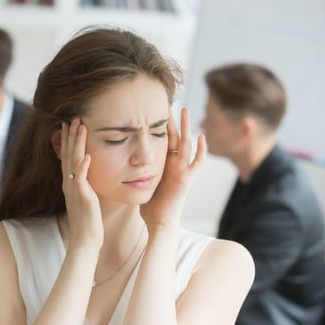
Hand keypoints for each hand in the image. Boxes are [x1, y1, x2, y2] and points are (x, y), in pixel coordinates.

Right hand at [60, 118, 102, 249]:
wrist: (84, 242)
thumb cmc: (88, 224)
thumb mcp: (86, 201)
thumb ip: (85, 188)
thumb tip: (89, 179)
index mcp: (70, 184)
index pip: (67, 158)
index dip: (68, 141)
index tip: (70, 125)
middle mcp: (69, 184)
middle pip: (67, 155)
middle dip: (70, 136)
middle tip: (73, 118)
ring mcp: (74, 190)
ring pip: (73, 162)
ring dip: (76, 144)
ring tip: (79, 127)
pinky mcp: (82, 197)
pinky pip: (81, 178)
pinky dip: (83, 166)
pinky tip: (86, 155)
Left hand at [140, 108, 205, 227]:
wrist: (159, 222)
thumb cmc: (150, 206)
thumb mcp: (142, 181)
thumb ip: (137, 170)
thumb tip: (122, 160)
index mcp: (165, 164)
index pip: (164, 140)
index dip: (161, 126)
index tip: (155, 111)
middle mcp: (175, 165)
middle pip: (176, 137)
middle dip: (173, 121)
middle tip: (170, 103)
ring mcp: (183, 170)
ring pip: (187, 144)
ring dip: (186, 127)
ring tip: (185, 110)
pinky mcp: (187, 179)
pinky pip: (197, 162)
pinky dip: (201, 150)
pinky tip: (201, 137)